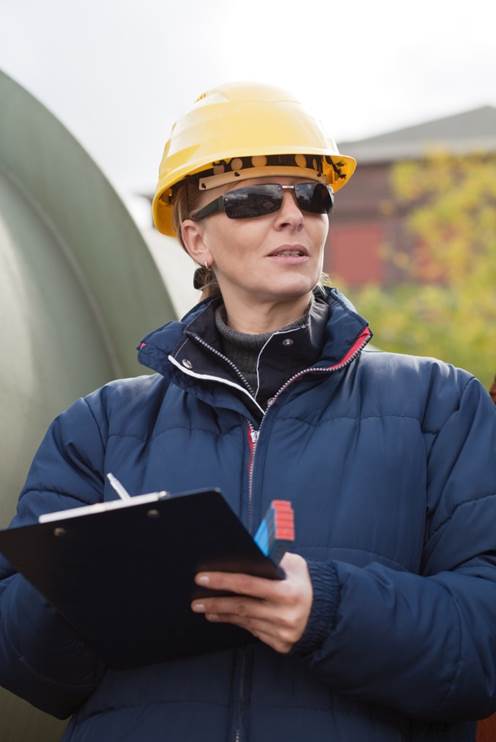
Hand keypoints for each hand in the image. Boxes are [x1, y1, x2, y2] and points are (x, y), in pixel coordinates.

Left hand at [191, 552, 312, 653]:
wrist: (326, 614)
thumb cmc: (306, 584)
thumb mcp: (295, 566)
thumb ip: (274, 559)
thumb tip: (249, 551)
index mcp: (288, 592)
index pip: (248, 584)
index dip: (223, 581)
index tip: (203, 578)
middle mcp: (285, 615)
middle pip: (242, 607)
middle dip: (216, 602)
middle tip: (196, 602)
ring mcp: (282, 632)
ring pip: (245, 621)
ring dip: (223, 614)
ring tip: (206, 609)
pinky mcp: (280, 645)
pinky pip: (253, 632)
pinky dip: (238, 623)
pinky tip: (225, 617)